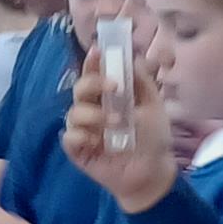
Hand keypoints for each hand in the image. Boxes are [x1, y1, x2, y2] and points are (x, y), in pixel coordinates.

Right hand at [62, 57, 174, 213]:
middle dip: (93, 83)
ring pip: (73, 113)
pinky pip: (69, 137)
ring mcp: (84, 131)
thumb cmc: (152, 138)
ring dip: (94, 114)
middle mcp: (93, 110)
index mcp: (108, 97)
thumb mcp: (153, 105)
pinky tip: (96, 141)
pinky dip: (80, 135)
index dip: (92, 62)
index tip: (98, 52)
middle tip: (113, 87)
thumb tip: (131, 58)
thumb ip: (141, 82)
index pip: (94, 74)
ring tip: (117, 123)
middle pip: (79, 89)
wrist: (153, 171)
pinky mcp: (79, 152)